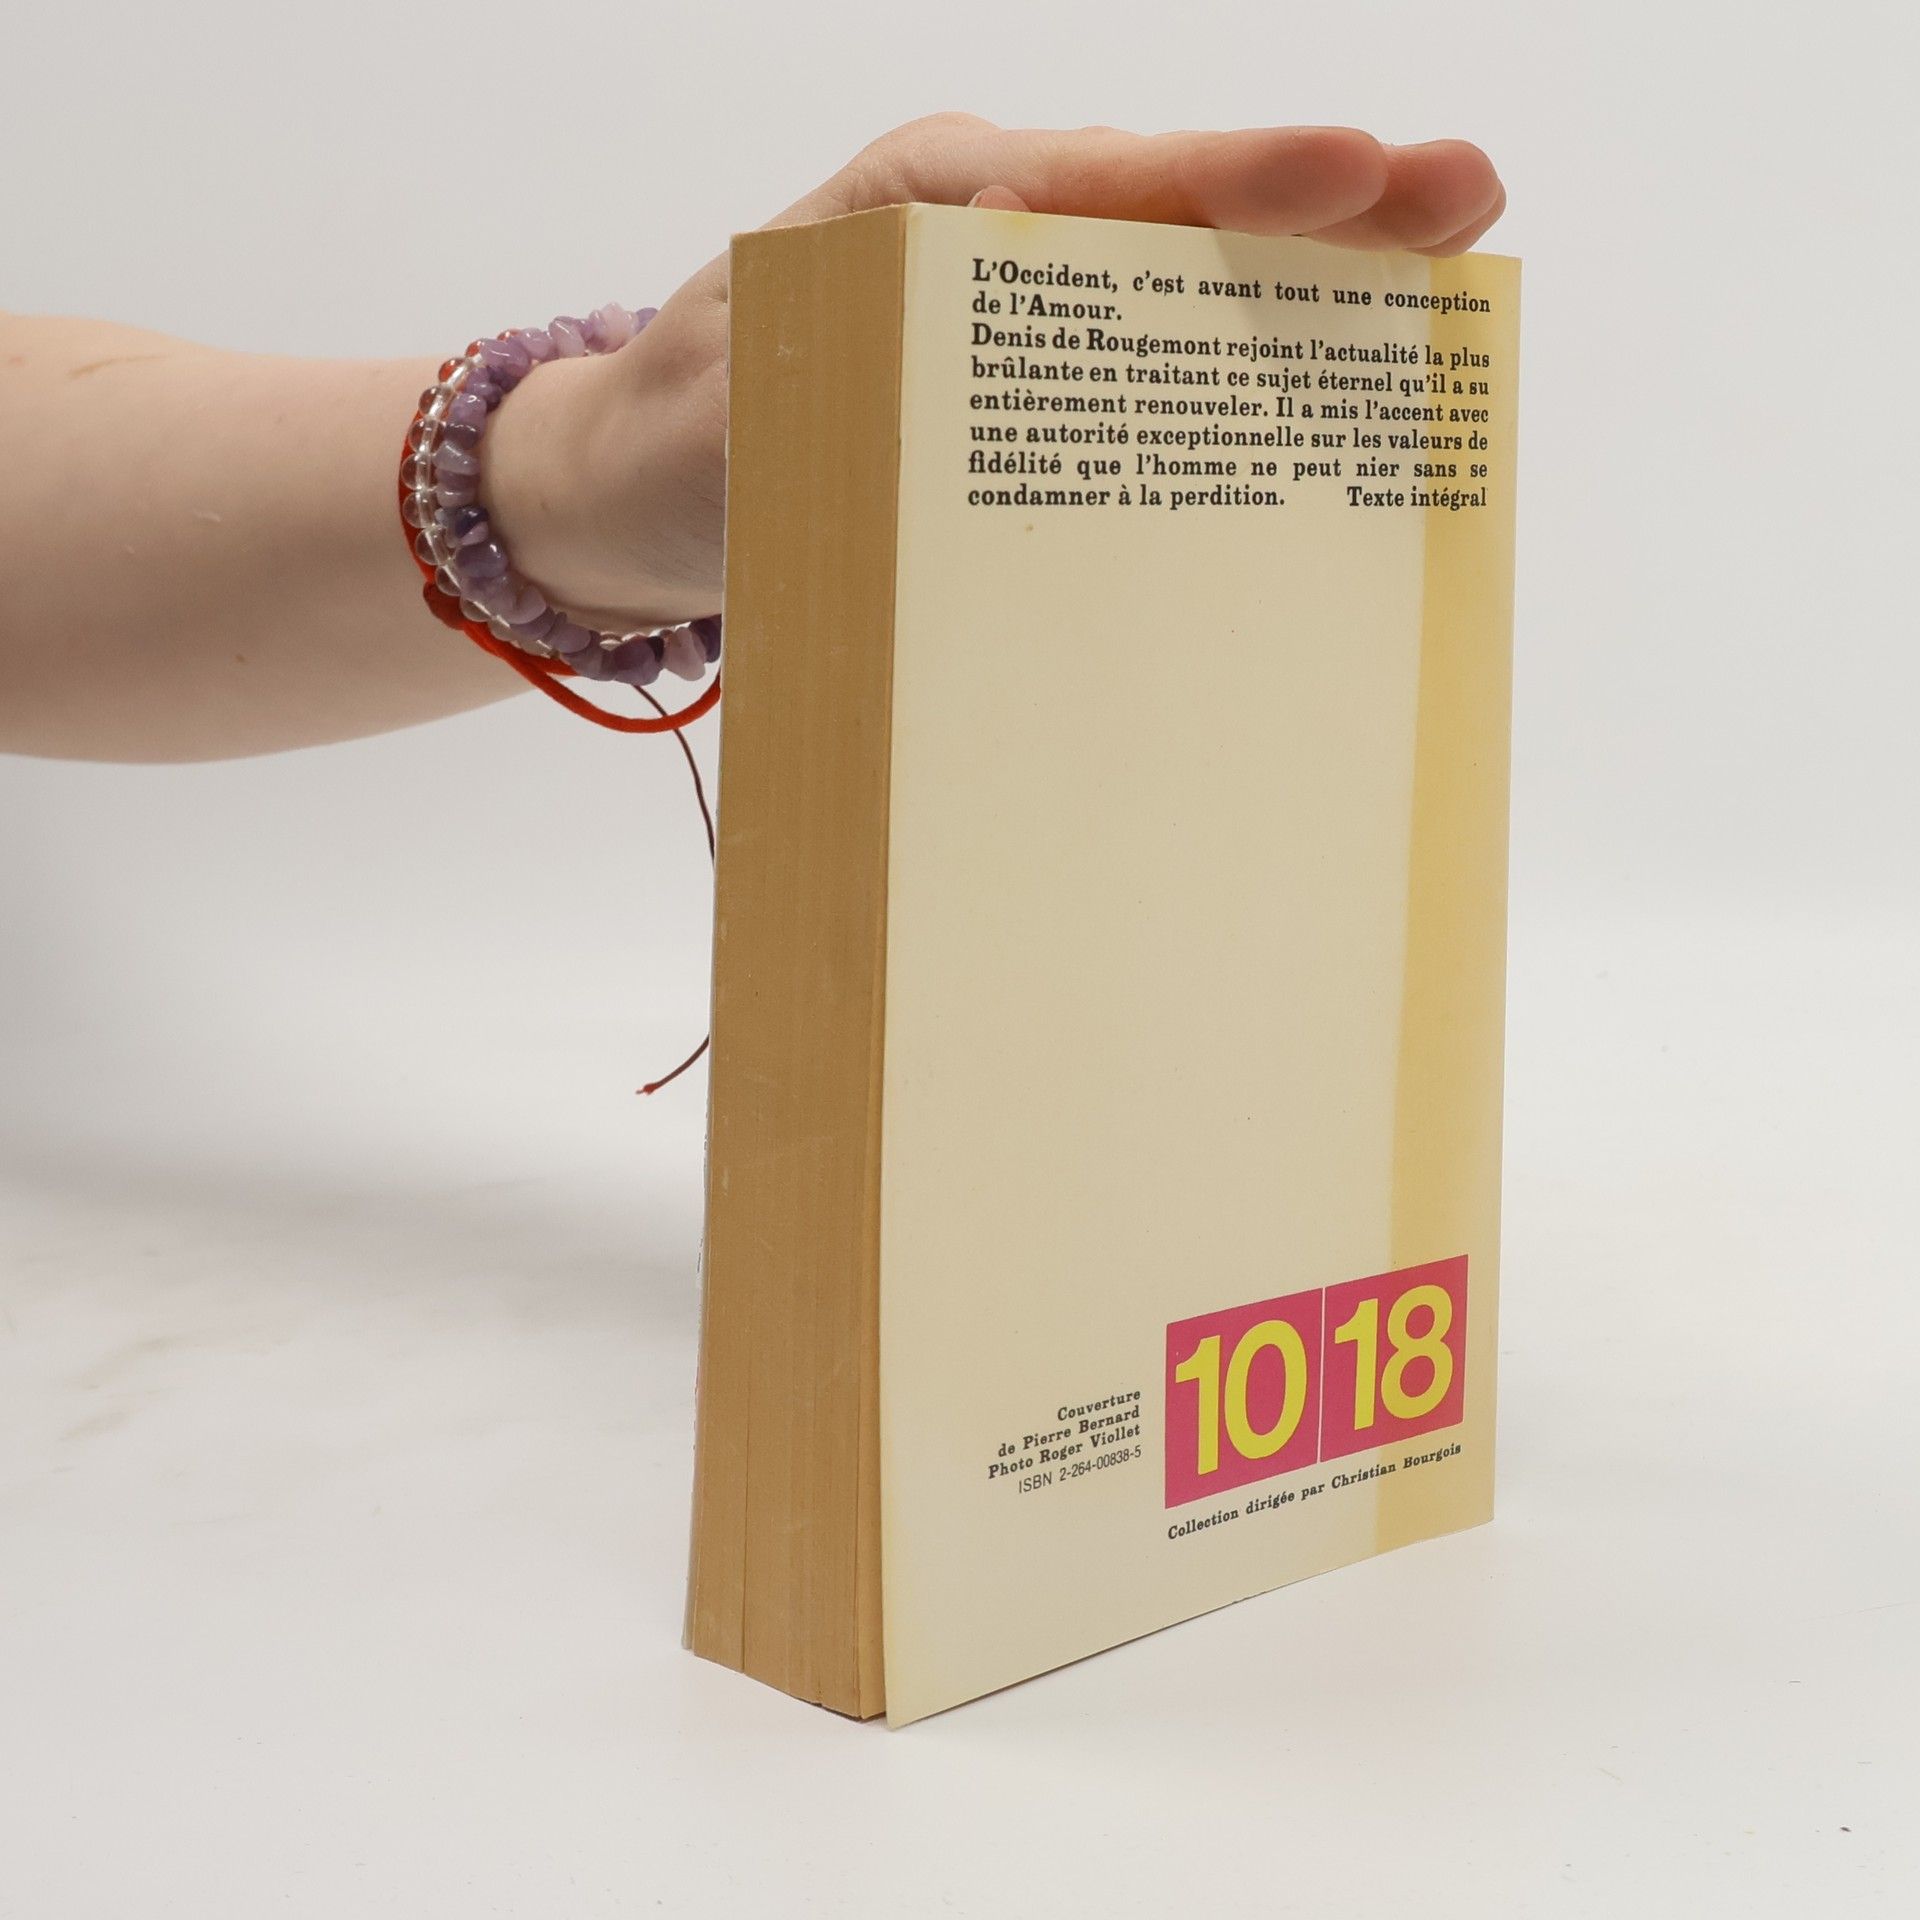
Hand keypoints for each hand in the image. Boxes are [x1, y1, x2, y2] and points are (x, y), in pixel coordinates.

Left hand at [485, 116, 1506, 629]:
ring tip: (1445, 286)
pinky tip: (1332, 404)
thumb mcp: (737, 398)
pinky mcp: (1029, 400)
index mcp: (923, 210)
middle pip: (1180, 213)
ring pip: (1187, 288)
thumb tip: (984, 313)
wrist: (635, 498)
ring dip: (1312, 294)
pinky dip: (1240, 382)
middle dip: (1326, 208)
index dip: (1228, 180)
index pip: (1099, 178)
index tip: (1347, 171)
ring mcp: (1022, 321)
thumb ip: (839, 363)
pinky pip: (1150, 376)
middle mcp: (993, 243)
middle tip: (1469, 199)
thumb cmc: (680, 436)